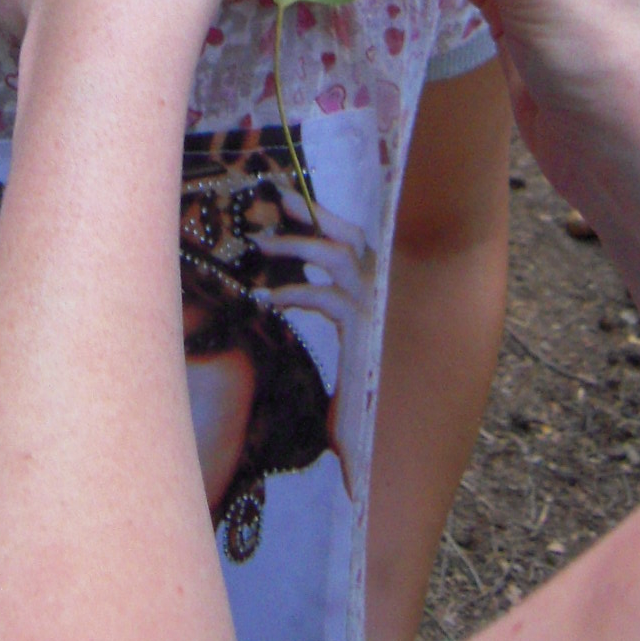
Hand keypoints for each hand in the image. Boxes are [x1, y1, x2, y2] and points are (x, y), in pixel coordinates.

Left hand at [254, 186, 373, 495]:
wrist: (375, 445)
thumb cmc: (354, 407)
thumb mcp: (338, 357)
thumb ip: (321, 331)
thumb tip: (286, 300)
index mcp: (374, 297)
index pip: (352, 244)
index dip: (322, 219)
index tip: (288, 202)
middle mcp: (379, 296)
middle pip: (349, 237)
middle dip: (314, 213)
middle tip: (277, 195)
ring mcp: (374, 310)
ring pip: (337, 257)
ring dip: (297, 246)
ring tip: (259, 245)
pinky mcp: (363, 331)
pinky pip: (326, 297)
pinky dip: (295, 292)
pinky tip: (266, 300)